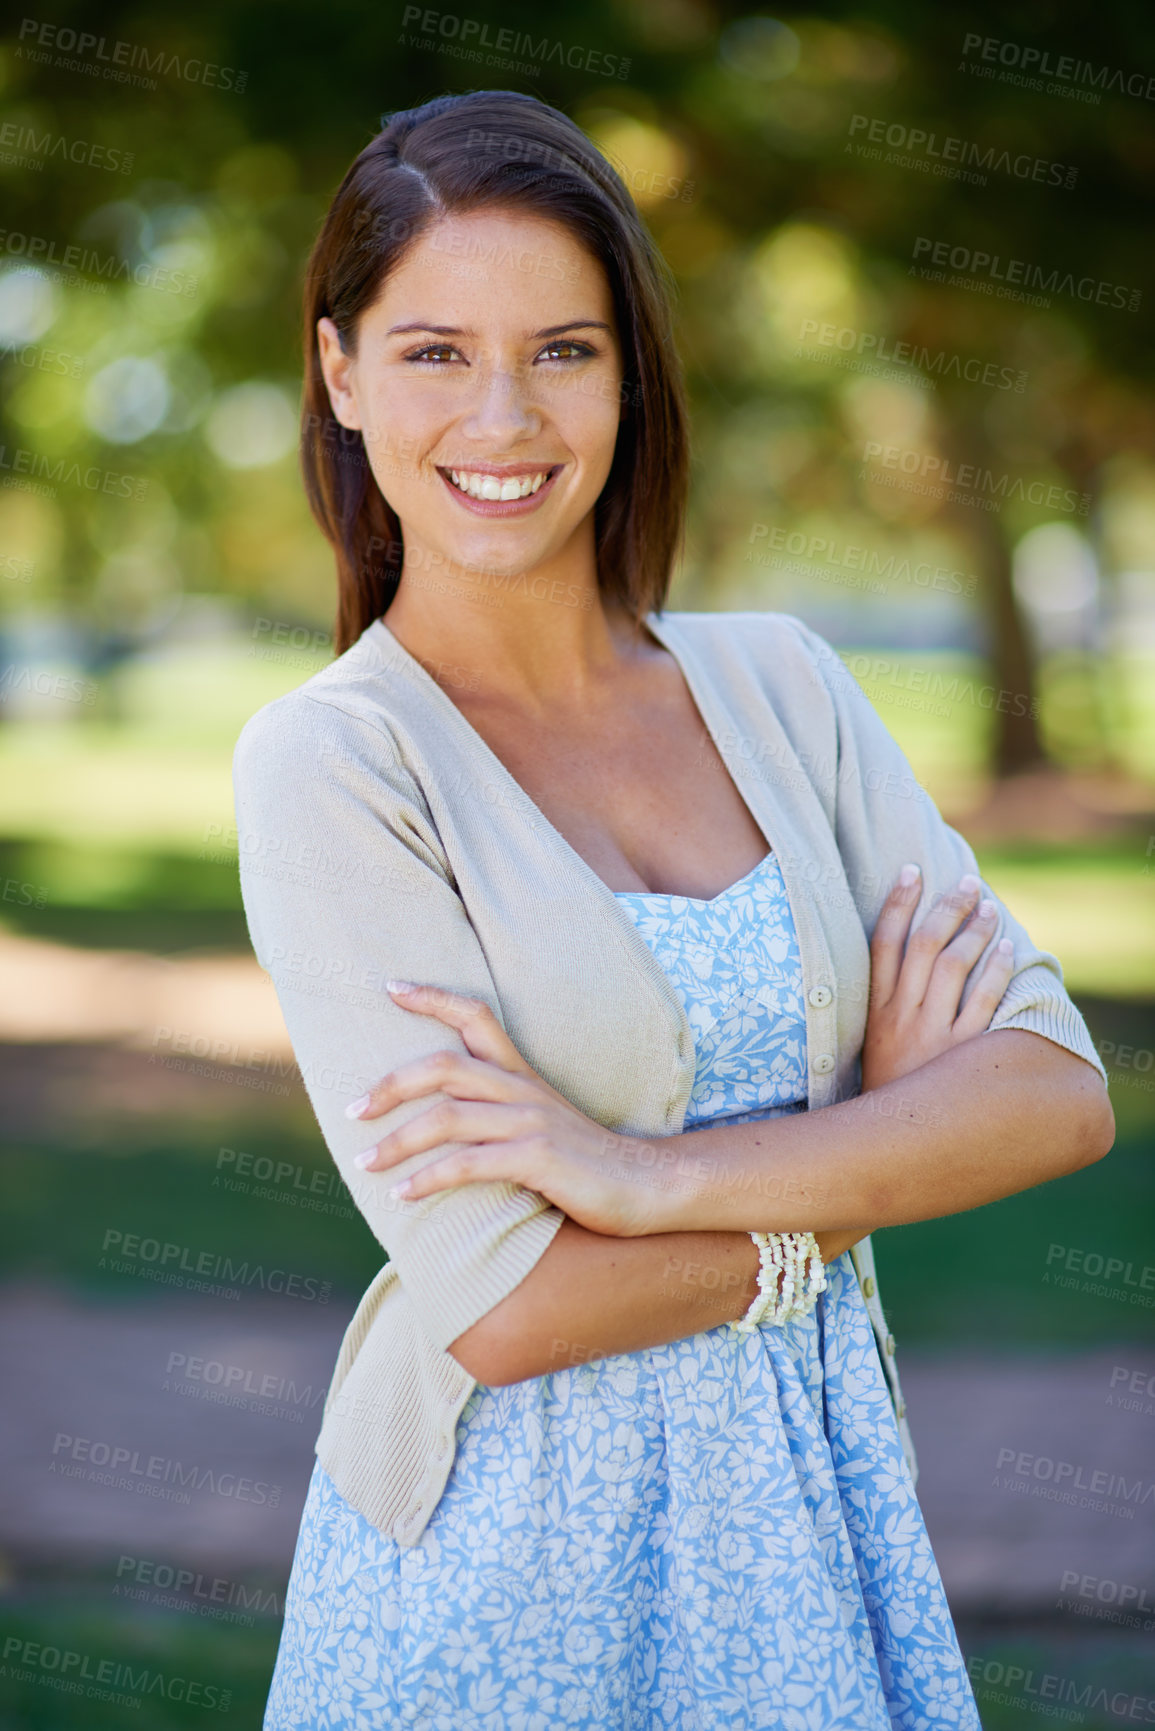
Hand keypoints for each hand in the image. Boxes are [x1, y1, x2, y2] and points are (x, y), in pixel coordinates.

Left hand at [346, 982, 674, 1237]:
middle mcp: (524, 1090)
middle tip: (351, 1107)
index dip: (432, 997)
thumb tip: (442, 1126)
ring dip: (397, 1142)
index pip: (476, 1016)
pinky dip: (429, 1179)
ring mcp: (532, 1123)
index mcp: (524, 1075)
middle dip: (390, 1084)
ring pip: (447, 1118)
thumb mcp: (544, 1125)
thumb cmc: (589, 1163)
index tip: (389, 987)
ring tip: (365, 1163)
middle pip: (444, 1066)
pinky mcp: (539, 1160)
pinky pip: (469, 1164)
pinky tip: (404, 1195)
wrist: (649, 1186)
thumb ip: (500, 1116)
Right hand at [862, 865, 1014, 1091]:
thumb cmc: (887, 1087)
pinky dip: (996, 972)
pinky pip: (984, 1003)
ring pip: (955, 966)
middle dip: (947, 907)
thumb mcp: (871, 1044)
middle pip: (925, 945)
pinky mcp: (962, 1055)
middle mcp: (901, 1016)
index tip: (913, 871)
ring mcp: (932, 1034)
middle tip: (967, 883)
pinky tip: (1007, 951)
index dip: (898, 903)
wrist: (892, 1142)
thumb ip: (886, 1004)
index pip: (883, 943)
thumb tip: (906, 959)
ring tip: (989, 908)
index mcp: (875, 1010)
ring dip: (975, 931)